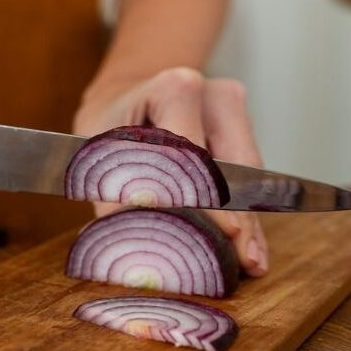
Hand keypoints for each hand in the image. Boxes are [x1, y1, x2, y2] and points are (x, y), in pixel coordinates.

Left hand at [73, 67, 268, 276]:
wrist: (122, 96)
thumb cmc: (107, 127)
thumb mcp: (100, 160)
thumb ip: (118, 206)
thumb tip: (137, 254)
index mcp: (172, 88)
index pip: (195, 155)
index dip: (209, 198)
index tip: (226, 235)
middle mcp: (211, 93)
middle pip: (233, 166)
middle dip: (239, 219)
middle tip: (245, 261)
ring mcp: (232, 107)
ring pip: (248, 173)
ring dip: (248, 221)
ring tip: (250, 261)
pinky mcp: (241, 124)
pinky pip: (247, 174)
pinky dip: (245, 211)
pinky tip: (247, 244)